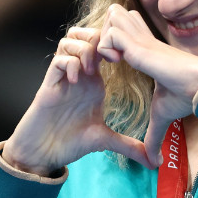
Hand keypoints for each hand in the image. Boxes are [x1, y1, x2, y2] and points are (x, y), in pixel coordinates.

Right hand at [4, 28, 152, 174]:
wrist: (43, 153)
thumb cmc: (70, 143)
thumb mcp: (104, 141)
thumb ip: (129, 146)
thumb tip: (153, 162)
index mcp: (94, 82)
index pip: (104, 47)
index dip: (115, 46)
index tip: (125, 60)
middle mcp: (79, 75)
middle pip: (86, 35)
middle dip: (98, 39)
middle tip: (108, 59)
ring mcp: (63, 77)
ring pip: (70, 41)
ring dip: (84, 50)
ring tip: (90, 71)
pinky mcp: (49, 84)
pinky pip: (58, 60)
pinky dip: (69, 64)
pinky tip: (75, 81)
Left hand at [96, 5, 197, 165]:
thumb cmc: (186, 98)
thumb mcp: (162, 116)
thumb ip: (153, 136)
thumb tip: (154, 163)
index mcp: (145, 50)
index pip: (120, 30)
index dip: (107, 43)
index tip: (101, 66)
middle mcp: (142, 40)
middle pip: (113, 14)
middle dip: (99, 34)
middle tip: (98, 61)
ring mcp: (141, 40)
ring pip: (110, 17)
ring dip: (100, 38)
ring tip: (103, 62)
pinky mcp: (140, 45)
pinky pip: (110, 34)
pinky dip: (105, 47)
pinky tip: (112, 64)